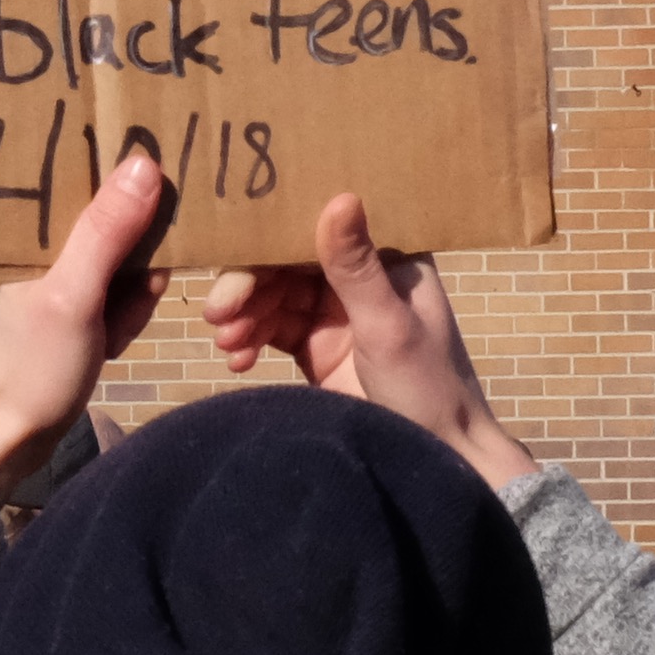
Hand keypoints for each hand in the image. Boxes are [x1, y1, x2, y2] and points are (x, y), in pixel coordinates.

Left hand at [0, 151, 171, 500]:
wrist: (6, 440)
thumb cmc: (29, 367)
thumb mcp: (73, 295)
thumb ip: (106, 231)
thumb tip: (143, 160)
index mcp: (34, 226)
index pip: (92, 175)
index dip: (134, 184)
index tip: (167, 196)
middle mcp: (48, 241)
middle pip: (123, 220)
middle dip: (140, 263)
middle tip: (124, 302)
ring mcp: (63, 276)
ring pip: (129, 262)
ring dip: (134, 300)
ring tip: (108, 334)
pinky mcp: (74, 307)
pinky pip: (122, 296)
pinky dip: (126, 320)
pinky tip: (107, 347)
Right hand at [197, 192, 538, 488]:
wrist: (437, 458)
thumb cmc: (429, 386)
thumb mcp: (388, 325)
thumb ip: (355, 267)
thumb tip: (339, 196)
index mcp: (386, 255)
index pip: (318, 230)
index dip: (271, 240)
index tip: (234, 256)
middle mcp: (358, 275)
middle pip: (286, 263)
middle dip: (248, 286)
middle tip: (218, 313)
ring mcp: (334, 312)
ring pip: (272, 297)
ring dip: (244, 316)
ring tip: (228, 343)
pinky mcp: (316, 348)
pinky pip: (270, 331)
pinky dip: (249, 341)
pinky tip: (237, 360)